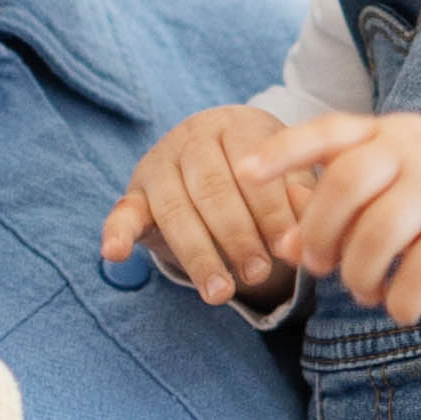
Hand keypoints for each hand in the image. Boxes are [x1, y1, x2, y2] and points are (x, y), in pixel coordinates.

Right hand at [98, 105, 308, 305]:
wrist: (224, 164)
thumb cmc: (267, 179)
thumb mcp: (291, 178)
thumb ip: (300, 198)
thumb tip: (305, 230)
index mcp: (238, 125)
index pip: (252, 167)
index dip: (270, 210)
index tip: (286, 247)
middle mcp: (194, 137)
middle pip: (213, 189)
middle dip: (237, 236)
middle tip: (258, 274)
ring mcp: (159, 162)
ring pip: (175, 209)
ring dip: (198, 255)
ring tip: (220, 294)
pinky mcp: (134, 193)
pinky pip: (123, 212)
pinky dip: (117, 232)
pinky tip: (114, 253)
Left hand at [265, 111, 420, 324]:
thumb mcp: (399, 187)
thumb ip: (344, 210)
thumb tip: (285, 246)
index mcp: (391, 133)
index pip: (327, 134)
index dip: (282, 152)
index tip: (243, 173)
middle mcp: (417, 152)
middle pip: (345, 185)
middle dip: (320, 234)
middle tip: (320, 267)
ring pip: (377, 235)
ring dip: (359, 275)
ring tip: (366, 290)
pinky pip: (419, 274)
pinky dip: (399, 302)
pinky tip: (401, 308)